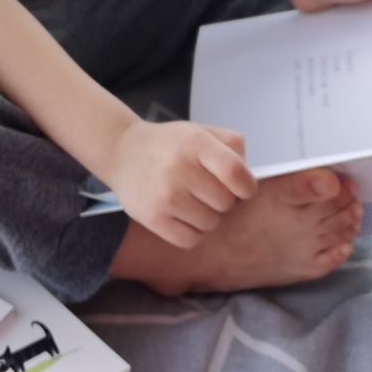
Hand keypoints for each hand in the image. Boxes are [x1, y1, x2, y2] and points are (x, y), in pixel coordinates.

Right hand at [105, 120, 257, 247]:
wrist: (122, 152)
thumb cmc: (170, 145)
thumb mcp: (201, 131)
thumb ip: (233, 147)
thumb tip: (248, 180)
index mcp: (195, 142)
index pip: (236, 174)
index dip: (247, 186)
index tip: (242, 187)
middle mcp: (178, 167)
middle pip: (226, 202)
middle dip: (223, 198)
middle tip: (205, 188)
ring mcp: (164, 195)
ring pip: (211, 223)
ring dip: (207, 215)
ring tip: (190, 199)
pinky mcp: (153, 218)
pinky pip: (192, 239)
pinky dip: (193, 232)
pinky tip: (182, 214)